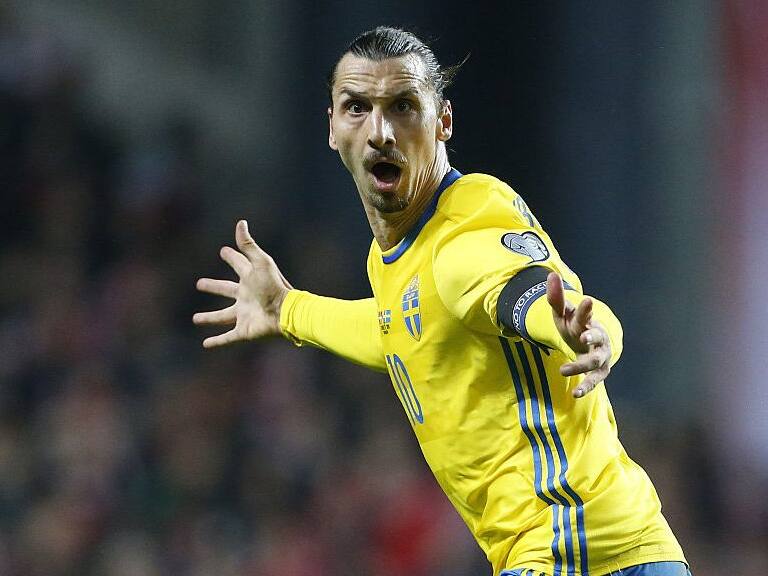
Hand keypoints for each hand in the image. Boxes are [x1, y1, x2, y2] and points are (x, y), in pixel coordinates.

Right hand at [193, 220, 291, 347]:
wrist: (285, 312)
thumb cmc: (273, 286)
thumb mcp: (260, 262)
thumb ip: (248, 245)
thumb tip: (240, 222)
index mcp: (250, 280)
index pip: (238, 265)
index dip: (231, 257)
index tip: (223, 251)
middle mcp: (246, 297)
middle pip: (226, 290)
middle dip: (214, 286)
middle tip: (199, 283)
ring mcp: (244, 315)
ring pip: (222, 316)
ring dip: (209, 318)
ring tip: (195, 319)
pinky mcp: (244, 331)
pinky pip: (228, 338)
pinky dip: (217, 341)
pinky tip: (205, 344)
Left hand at [546, 272, 610, 397]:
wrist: (587, 343)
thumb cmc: (573, 325)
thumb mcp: (562, 313)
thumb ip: (555, 297)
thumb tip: (550, 275)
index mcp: (586, 321)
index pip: (586, 313)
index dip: (586, 308)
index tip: (587, 301)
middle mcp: (597, 338)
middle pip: (597, 337)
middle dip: (592, 337)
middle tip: (583, 337)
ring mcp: (600, 355)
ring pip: (595, 362)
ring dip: (581, 366)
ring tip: (564, 370)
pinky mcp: (599, 371)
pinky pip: (594, 380)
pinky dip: (586, 386)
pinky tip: (576, 393)